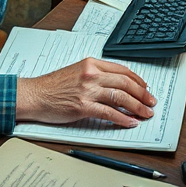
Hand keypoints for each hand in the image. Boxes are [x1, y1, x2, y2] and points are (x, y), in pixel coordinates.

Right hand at [16, 58, 157, 127]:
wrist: (34, 94)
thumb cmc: (52, 86)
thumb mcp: (76, 71)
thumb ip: (95, 75)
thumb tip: (116, 85)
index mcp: (91, 64)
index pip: (122, 70)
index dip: (137, 80)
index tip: (145, 87)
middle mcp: (91, 74)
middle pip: (125, 83)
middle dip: (142, 94)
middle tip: (151, 102)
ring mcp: (87, 90)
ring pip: (121, 97)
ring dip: (137, 107)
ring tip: (145, 113)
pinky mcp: (83, 106)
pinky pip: (109, 113)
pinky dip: (123, 119)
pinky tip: (130, 122)